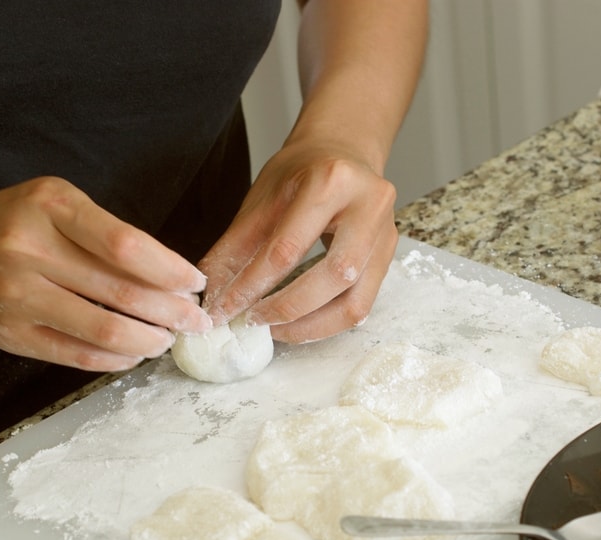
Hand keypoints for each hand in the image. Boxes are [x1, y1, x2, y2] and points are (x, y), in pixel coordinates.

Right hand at [0, 176, 210, 370]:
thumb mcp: (55, 202)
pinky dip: (115, 359)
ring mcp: (16, 296)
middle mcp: (30, 250)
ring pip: (102, 330)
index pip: (126, 245)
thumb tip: (169, 276)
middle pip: (121, 292)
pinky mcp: (8, 334)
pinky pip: (75, 355)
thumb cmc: (10, 220)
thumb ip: (105, 232)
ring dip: (148, 341)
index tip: (195, 282)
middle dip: (172, 312)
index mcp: (51, 207)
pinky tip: (133, 354)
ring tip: (167, 339)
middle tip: (196, 319)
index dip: (170, 270)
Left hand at [199, 141, 396, 342]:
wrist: (342, 150)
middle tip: (253, 321)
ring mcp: (386, 234)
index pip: (287, 248)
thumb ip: (235, 247)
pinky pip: (362, 305)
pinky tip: (300, 323)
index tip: (224, 310)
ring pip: (356, 302)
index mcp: (332, 181)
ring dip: (312, 326)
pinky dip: (328, 322)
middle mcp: (370, 206)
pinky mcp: (389, 257)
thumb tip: (211, 293)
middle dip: (287, 310)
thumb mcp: (263, 198)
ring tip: (276, 329)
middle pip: (335, 277)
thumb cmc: (303, 170)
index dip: (251, 286)